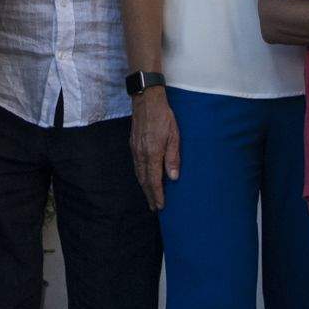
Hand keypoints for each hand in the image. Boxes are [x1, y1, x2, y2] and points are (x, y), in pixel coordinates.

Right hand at [130, 86, 178, 211]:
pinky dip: (140, 176)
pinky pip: (136, 165)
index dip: (157, 194)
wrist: (147, 100)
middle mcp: (141, 154)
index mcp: (153, 153)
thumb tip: (173, 177)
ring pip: (139, 173)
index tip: (160, 206)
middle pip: (144, 180)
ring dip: (144, 187)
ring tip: (149, 196)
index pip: (154, 180)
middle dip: (149, 195)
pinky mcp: (133, 144)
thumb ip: (173, 157)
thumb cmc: (163, 116)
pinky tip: (144, 178)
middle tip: (154, 208)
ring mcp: (135, 149)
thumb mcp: (174, 136)